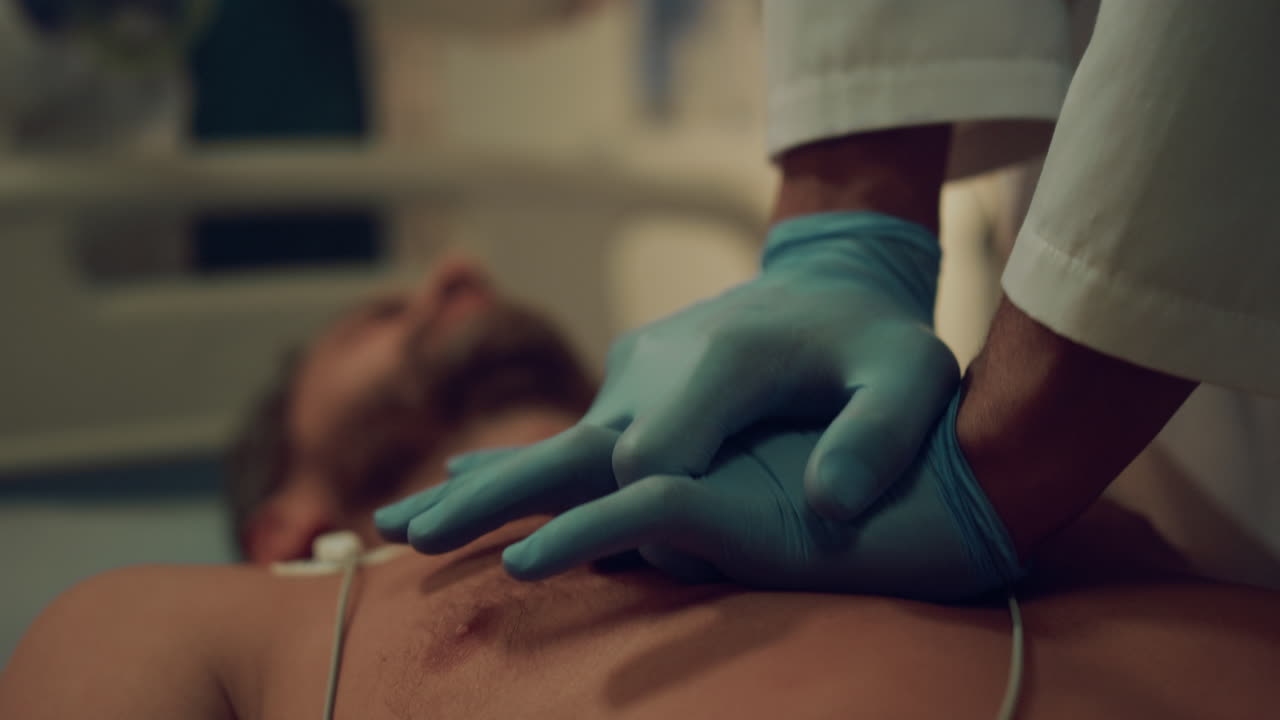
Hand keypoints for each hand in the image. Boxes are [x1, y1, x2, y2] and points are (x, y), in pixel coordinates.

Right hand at [380, 210, 959, 575]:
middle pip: (567, 446)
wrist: (830, 275)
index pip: (655, 457)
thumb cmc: (875, 335)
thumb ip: (880, 434)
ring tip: (397, 526)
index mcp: (719, 363)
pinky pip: (569, 441)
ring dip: (477, 488)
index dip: (643, 510)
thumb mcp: (911, 373)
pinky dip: (509, 471)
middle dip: (494, 496)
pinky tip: (449, 486)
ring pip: (550, 446)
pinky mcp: (628, 388)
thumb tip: (829, 509)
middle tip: (411, 537)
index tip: (615, 557)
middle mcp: (657, 368)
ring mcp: (634, 377)